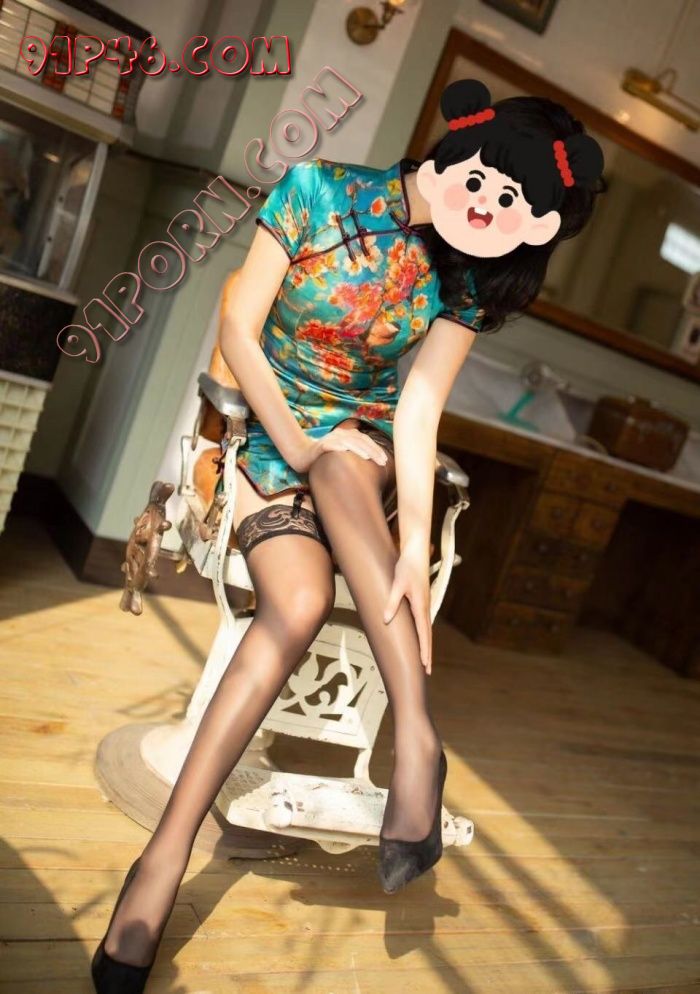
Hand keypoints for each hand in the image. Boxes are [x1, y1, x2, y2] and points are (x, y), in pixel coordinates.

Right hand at [294, 425, 387, 473]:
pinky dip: (339, 448)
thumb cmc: (326, 457)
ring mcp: (330, 439)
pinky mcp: (321, 446)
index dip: (376, 448)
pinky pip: (331, 446)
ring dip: (359, 449)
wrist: (303, 456)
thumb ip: (355, 452)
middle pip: (359, 440)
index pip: (365, 440)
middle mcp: (340, 434)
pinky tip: (346, 452)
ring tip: (368, 458)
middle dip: (372, 450)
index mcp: (347, 434)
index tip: (385, 459)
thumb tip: (373, 461)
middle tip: (382, 462)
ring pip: (348, 442)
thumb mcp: (343, 453)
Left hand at [383, 545, 432, 673]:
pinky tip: (419, 638)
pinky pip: (422, 622)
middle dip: (427, 654)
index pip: (424, 634)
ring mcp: (424, 604)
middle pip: (427, 636)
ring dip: (425, 645)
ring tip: (425, 660)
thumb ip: (392, 602)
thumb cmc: (407, 567)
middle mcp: (425, 607)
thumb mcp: (397, 584)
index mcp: (421, 606)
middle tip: (428, 671)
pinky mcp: (420, 600)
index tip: (426, 665)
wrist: (416, 552)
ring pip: (426, 629)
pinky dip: (423, 634)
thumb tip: (386, 620)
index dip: (424, 650)